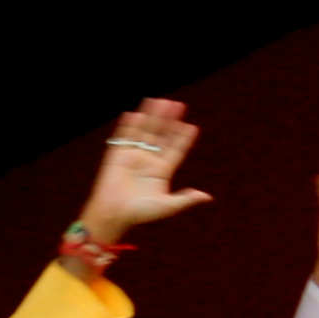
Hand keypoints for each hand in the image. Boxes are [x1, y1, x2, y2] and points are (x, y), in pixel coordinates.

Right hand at [77, 98, 211, 239]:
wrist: (112, 215)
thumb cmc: (139, 213)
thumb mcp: (166, 206)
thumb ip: (184, 199)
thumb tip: (206, 197)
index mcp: (161, 171)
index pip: (175, 149)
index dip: (183, 138)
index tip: (191, 127)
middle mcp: (148, 161)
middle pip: (161, 136)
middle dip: (169, 120)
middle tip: (177, 105)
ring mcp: (133, 156)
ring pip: (145, 132)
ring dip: (152, 117)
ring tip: (159, 102)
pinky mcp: (116, 156)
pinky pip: (124, 138)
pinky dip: (129, 126)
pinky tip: (136, 114)